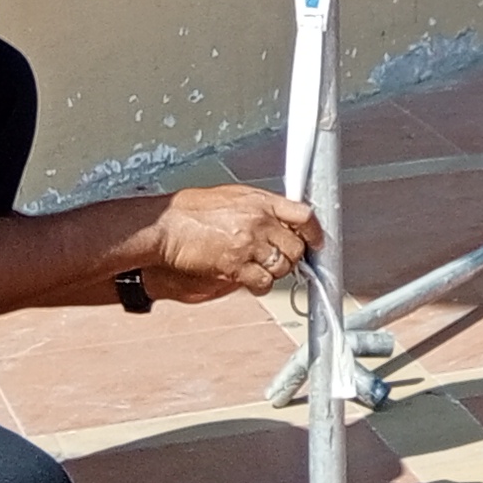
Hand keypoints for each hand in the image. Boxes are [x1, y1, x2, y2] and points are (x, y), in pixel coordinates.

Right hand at [143, 185, 321, 302]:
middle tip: (280, 260)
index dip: (314, 232)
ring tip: (260, 269)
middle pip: (296, 247)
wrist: (165, 226)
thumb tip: (277, 219)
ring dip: (276, 272)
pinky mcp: (236, 266)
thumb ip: (258, 207)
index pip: (303, 215)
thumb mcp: (232, 196)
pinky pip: (262, 282)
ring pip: (282, 266)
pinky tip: (251, 281)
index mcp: (261, 201)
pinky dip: (261, 286)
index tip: (317, 241)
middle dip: (292, 257)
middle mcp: (260, 222)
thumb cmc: (191, 210)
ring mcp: (249, 244)